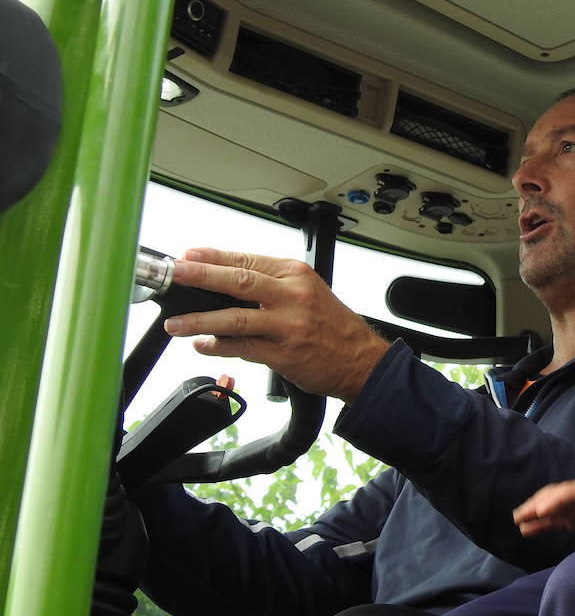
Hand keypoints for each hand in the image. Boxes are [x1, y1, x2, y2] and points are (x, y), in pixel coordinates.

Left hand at [162, 248, 389, 400]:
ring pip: (235, 318)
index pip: (247, 260)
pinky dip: (217, 346)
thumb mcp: (306, 292)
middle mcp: (293, 296)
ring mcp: (288, 325)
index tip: (187, 256)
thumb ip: (269, 285)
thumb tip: (221, 282)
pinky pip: (242, 348)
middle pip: (238, 281)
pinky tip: (202, 345)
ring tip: (175, 323)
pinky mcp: (284, 353)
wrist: (360, 359)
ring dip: (199, 320)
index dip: (212, 257)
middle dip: (200, 276)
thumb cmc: (331, 325)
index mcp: (296, 274)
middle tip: (174, 274)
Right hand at [513, 473, 574, 538]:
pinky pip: (554, 520)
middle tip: (521, 514)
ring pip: (551, 507)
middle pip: (556, 497)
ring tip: (517, 519)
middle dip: (538, 504)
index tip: (541, 509)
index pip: (572, 493)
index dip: (556, 500)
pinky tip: (526, 530)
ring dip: (534, 511)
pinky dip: (540, 524)